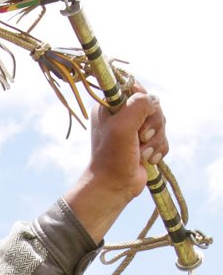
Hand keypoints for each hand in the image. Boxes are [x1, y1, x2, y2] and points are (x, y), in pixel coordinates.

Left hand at [64, 85, 167, 241]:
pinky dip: (158, 149)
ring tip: (142, 153)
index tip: (138, 113)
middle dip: (152, 123)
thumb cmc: (113, 156)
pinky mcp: (145, 144)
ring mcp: (135, 130)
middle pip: (153, 104)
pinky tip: (147, 159)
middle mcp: (122, 116)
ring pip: (161, 121)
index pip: (133, 86)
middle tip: (140, 138)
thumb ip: (139, 104)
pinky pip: (164, 138)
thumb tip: (152, 102)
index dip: (141, 98)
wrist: (113, 187)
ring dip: (155, 139)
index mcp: (110, 107)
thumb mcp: (124, 124)